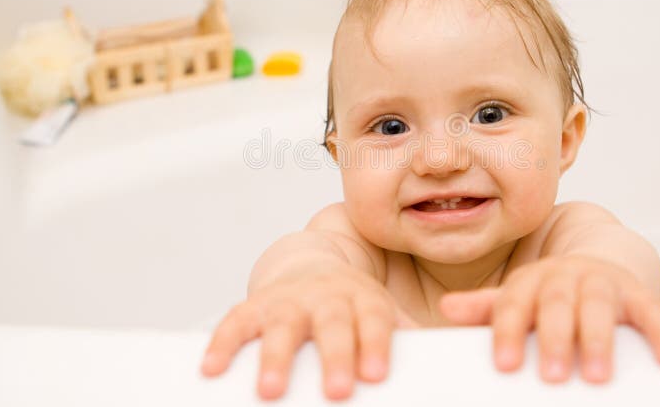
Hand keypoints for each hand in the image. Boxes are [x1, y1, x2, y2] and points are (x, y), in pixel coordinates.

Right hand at [200, 263, 416, 400]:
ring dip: (277, 357)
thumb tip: (448, 368)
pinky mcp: (256, 306)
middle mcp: (328, 297)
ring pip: (284, 325)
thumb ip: (404, 338)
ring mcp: (290, 300)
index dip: (377, 345)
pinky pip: (236, 323)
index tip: (377, 375)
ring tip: (272, 391)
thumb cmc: (352, 305)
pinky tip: (211, 370)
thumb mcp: (380, 313)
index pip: (375, 320)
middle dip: (335, 356)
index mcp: (364, 300)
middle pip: (333, 324)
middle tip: (339, 392)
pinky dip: (223, 344)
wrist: (311, 266)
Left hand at [439, 255, 659, 382]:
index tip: (503, 365)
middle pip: (556, 305)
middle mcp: (564, 277)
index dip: (506, 332)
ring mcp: (601, 283)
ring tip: (598, 375)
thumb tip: (447, 310)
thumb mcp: (516, 298)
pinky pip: (651, 312)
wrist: (596, 267)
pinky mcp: (636, 294)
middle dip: (553, 339)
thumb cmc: (549, 294)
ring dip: (599, 339)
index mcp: (530, 282)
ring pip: (599, 306)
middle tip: (551, 376)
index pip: (512, 304)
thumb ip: (486, 308)